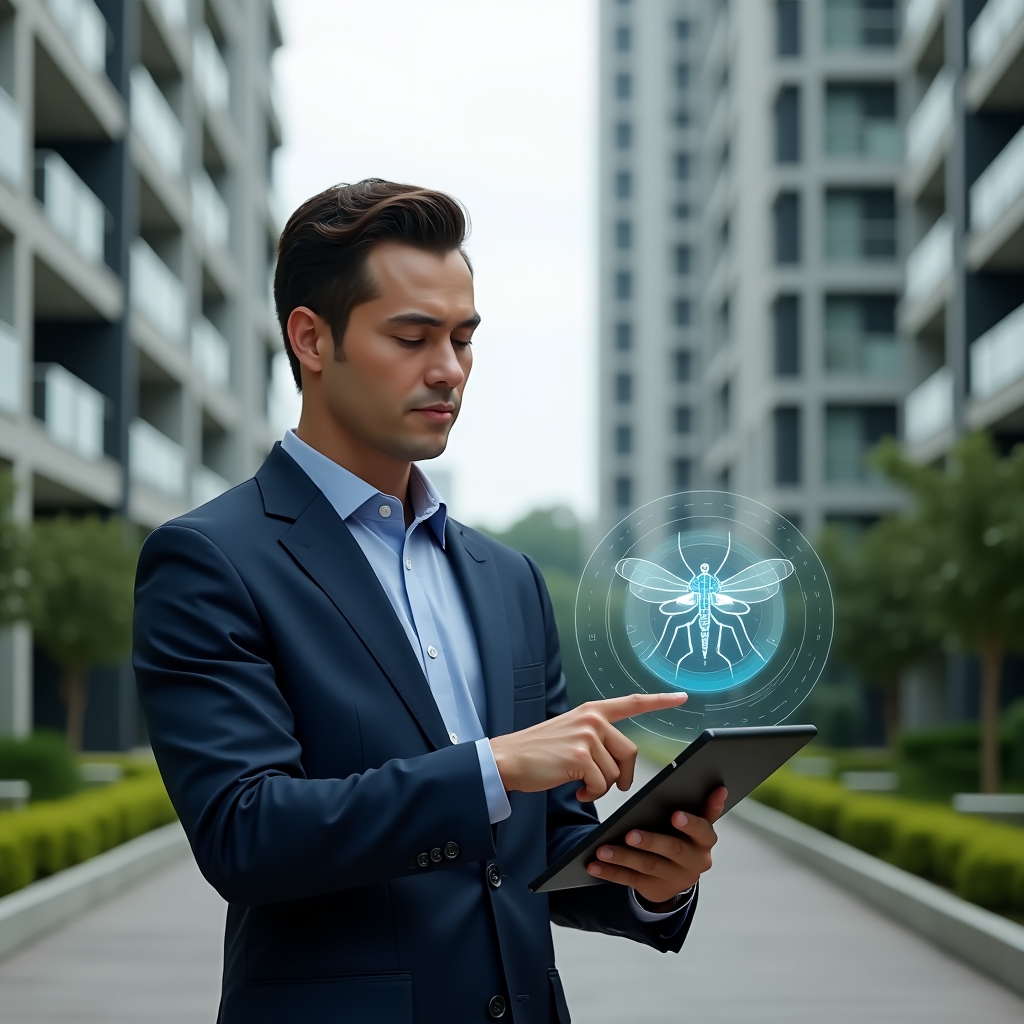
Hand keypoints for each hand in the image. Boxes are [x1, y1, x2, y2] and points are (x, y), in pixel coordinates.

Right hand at [489, 693, 687, 801]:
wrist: (509, 759)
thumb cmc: (539, 751)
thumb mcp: (570, 732)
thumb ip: (596, 737)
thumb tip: (618, 763)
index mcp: (592, 711)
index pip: (632, 703)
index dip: (659, 701)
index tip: (681, 697)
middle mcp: (592, 719)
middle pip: (630, 753)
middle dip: (623, 775)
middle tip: (609, 785)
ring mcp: (586, 737)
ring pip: (615, 773)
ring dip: (600, 786)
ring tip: (580, 784)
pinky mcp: (580, 757)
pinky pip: (601, 784)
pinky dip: (591, 793)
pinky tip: (577, 790)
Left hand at [585, 787, 727, 905]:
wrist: (677, 877)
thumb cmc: (684, 838)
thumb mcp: (696, 826)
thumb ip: (706, 808)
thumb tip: (720, 788)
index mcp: (704, 842)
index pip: (703, 831)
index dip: (691, 824)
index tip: (676, 814)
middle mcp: (693, 862)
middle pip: (673, 850)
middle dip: (651, 841)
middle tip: (630, 834)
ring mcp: (673, 878)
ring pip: (647, 866)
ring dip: (623, 857)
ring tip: (603, 849)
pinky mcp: (653, 888)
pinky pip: (630, 880)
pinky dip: (610, 872)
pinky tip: (594, 865)